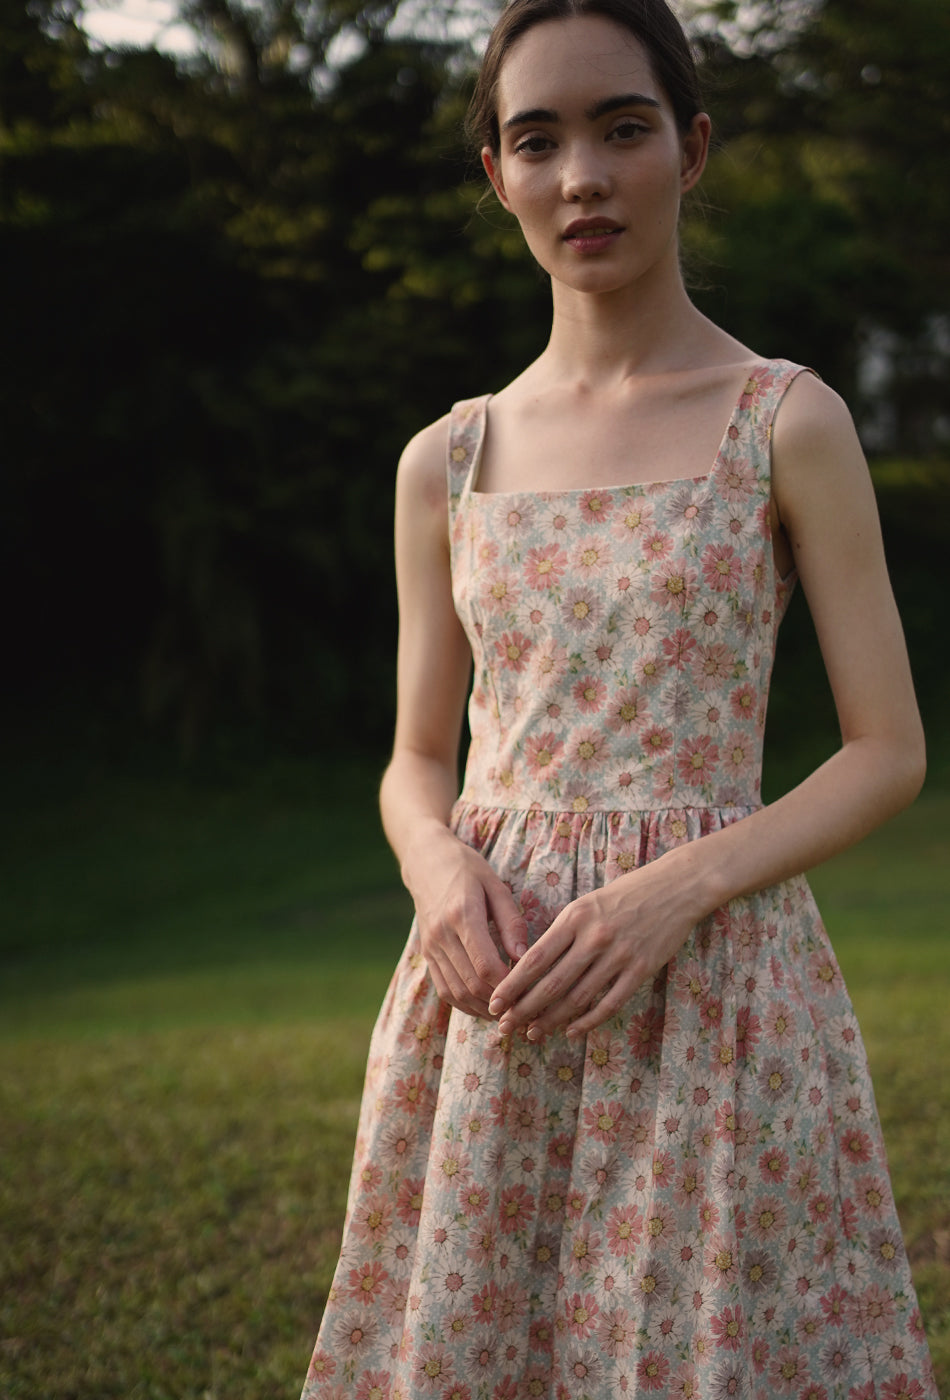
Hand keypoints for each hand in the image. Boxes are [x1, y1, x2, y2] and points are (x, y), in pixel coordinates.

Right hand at [405, 827, 529, 1017]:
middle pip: (472, 984)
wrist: (426, 862)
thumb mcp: (495, 885)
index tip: (531, 991)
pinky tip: (486, 1006)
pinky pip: (445, 990)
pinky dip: (466, 1004)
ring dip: (484, 1009)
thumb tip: (523, 957)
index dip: (509, 985)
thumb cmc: (467, 869)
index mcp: (462, 915)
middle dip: (500, 1002)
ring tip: (509, 1013)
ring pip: (457, 993)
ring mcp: (431, 947)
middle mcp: (442, 935)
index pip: (486, 965)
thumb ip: (510, 922)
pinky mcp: (427, 955)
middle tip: (525, 1009)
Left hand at [487, 854, 701, 1039]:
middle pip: (552, 983)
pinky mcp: (641, 969)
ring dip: (552, 1020)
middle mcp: (594, 937)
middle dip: (525, 1009)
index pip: (536, 958)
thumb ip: (562, 933)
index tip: (495, 1003)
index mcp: (575, 917)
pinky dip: (588, 1021)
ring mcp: (619, 955)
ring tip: (533, 1033)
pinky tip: (572, 1030)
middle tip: (505, 1027)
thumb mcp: (586, 905)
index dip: (513, 985)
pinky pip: (610, 1003)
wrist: (675, 887)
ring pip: (578, 997)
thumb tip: (530, 967)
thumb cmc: (624, 895)